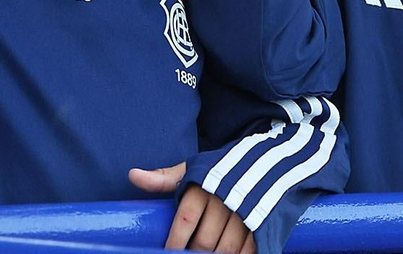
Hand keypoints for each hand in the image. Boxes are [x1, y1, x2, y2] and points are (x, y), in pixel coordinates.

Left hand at [129, 163, 256, 252]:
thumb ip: (165, 176)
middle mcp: (224, 199)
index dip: (175, 242)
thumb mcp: (195, 166)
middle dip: (194, 252)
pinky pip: (249, 249)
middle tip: (189, 253)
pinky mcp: (264, 222)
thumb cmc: (224, 167)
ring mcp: (246, 212)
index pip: (184, 220)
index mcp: (204, 186)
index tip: (169, 251)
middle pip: (204, 240)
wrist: (271, 158)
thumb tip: (132, 175)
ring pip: (226, 249)